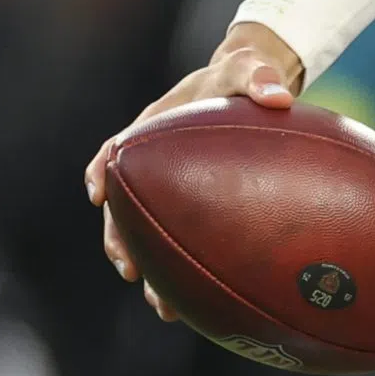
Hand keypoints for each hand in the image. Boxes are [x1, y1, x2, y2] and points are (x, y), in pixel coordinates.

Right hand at [85, 20, 301, 316]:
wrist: (256, 88)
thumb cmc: (245, 76)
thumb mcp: (249, 68)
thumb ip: (258, 78)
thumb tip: (277, 96)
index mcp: (155, 128)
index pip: (117, 151)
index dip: (102, 171)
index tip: (96, 194)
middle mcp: (156, 163)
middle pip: (124, 207)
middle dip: (121, 240)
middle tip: (129, 269)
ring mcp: (174, 187)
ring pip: (151, 236)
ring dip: (152, 271)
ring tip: (162, 307)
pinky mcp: (198, 207)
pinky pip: (187, 242)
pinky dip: (189, 273)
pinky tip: (203, 306)